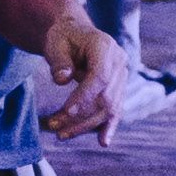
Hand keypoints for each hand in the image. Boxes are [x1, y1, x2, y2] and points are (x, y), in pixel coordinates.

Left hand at [34, 9, 138, 145]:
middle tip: (54, 127)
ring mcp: (121, 76)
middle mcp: (119, 62)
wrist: (74, 33)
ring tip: (61, 134)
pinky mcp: (118, 88)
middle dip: (80, 116)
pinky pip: (116, 109)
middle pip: (105, 96)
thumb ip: (59, 61)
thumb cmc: (62, 37)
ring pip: (110, 107)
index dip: (84, 97)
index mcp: (105, 46)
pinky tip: (103, 142)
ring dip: (86, 124)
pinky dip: (108, 126)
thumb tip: (62, 80)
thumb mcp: (55, 43)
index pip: (99, 77)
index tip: (65, 112)